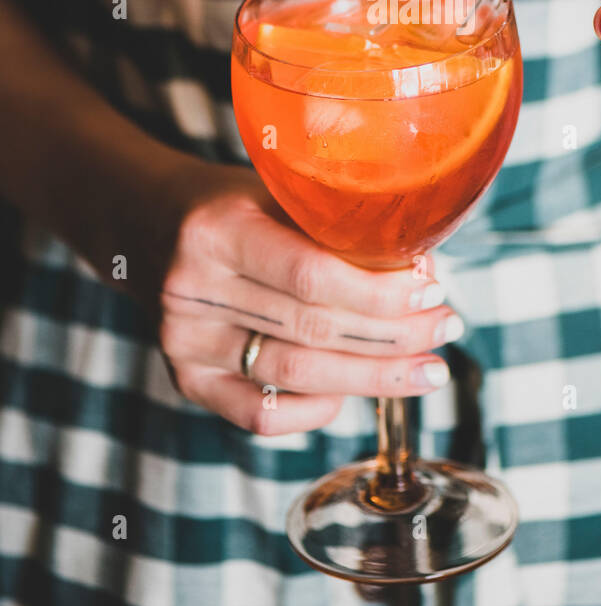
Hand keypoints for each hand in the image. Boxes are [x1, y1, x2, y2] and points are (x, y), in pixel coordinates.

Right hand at [148, 163, 458, 435]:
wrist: (147, 224)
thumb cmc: (232, 203)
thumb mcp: (274, 189)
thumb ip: (333, 224)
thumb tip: (423, 268)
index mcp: (217, 229)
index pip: (311, 275)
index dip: (381, 292)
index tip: (434, 293)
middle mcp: (193, 290)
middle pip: (313, 330)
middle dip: (394, 337)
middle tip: (447, 330)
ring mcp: (185, 342)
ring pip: (296, 377)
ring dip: (372, 378)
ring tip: (426, 369)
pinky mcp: (185, 380)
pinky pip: (261, 416)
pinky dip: (316, 410)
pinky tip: (354, 394)